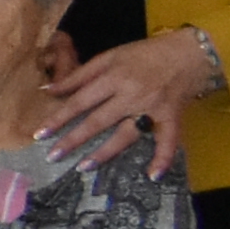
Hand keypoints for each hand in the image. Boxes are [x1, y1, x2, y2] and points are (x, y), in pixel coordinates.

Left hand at [37, 23, 216, 167]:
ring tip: (84, 167)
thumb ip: (80, 75)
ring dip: (105, 153)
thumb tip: (48, 89)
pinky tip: (153, 176)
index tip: (40, 134)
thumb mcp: (110, 56)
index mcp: (114, 77)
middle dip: (74, 140)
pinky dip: (163, 158)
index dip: (59, 118)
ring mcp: (152, 108)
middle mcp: (131, 95)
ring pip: (125, 134)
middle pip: (98, 121)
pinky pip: (168, 140)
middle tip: (53, 156)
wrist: (190, 52)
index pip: (80, 101)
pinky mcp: (172, 117)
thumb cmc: (145, 54)